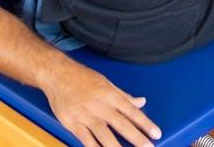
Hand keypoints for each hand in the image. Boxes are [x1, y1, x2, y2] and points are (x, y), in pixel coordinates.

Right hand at [42, 60, 160, 146]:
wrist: (57, 74)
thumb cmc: (82, 77)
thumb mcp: (106, 82)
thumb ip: (124, 96)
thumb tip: (142, 102)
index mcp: (110, 95)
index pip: (132, 111)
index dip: (145, 123)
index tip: (157, 134)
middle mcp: (99, 106)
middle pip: (121, 125)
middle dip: (136, 138)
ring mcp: (85, 116)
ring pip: (104, 136)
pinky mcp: (72, 124)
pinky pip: (86, 140)